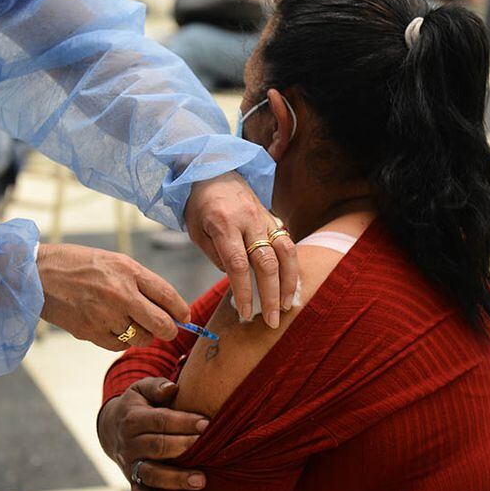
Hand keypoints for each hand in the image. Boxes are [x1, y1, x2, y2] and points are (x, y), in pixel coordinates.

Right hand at [37, 244, 189, 349]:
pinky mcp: (90, 332)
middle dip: (169, 330)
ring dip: (141, 336)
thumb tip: (168, 307)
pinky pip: (118, 346)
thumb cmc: (78, 265)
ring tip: (129, 323)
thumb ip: (140, 282)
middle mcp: (120, 293)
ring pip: (141, 339)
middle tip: (166, 330)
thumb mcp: (113, 261)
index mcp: (128, 270)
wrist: (37, 274)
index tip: (183, 316)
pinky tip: (109, 326)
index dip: (181, 311)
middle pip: (162, 325)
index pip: (169, 296)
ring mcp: (105, 315)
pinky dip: (119, 340)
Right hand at [98, 377, 208, 490]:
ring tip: (201, 480)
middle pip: (157, 447)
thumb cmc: (138, 405)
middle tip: (209, 448)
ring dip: (175, 479)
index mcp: (133, 418)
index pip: (159, 420)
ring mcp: (129, 464)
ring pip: (151, 473)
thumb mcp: (142, 389)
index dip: (183, 422)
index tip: (207, 424)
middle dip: (184, 447)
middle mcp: (129, 443)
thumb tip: (173, 388)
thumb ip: (157, 386)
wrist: (111, 427)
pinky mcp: (131, 480)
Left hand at [185, 173, 298, 328]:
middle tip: (271, 320)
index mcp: (224, 224)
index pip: (238, 265)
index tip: (245, 314)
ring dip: (289, 282)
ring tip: (286, 305)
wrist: (213, 170)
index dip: (244, 292)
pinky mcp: (274, 217)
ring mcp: (265, 217)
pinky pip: (288, 244)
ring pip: (286, 252)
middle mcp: (249, 220)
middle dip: (270, 295)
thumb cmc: (200, 205)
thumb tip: (240, 281)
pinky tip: (291, 285)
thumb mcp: (197, 232)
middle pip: (266, 262)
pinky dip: (292, 267)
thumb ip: (218, 257)